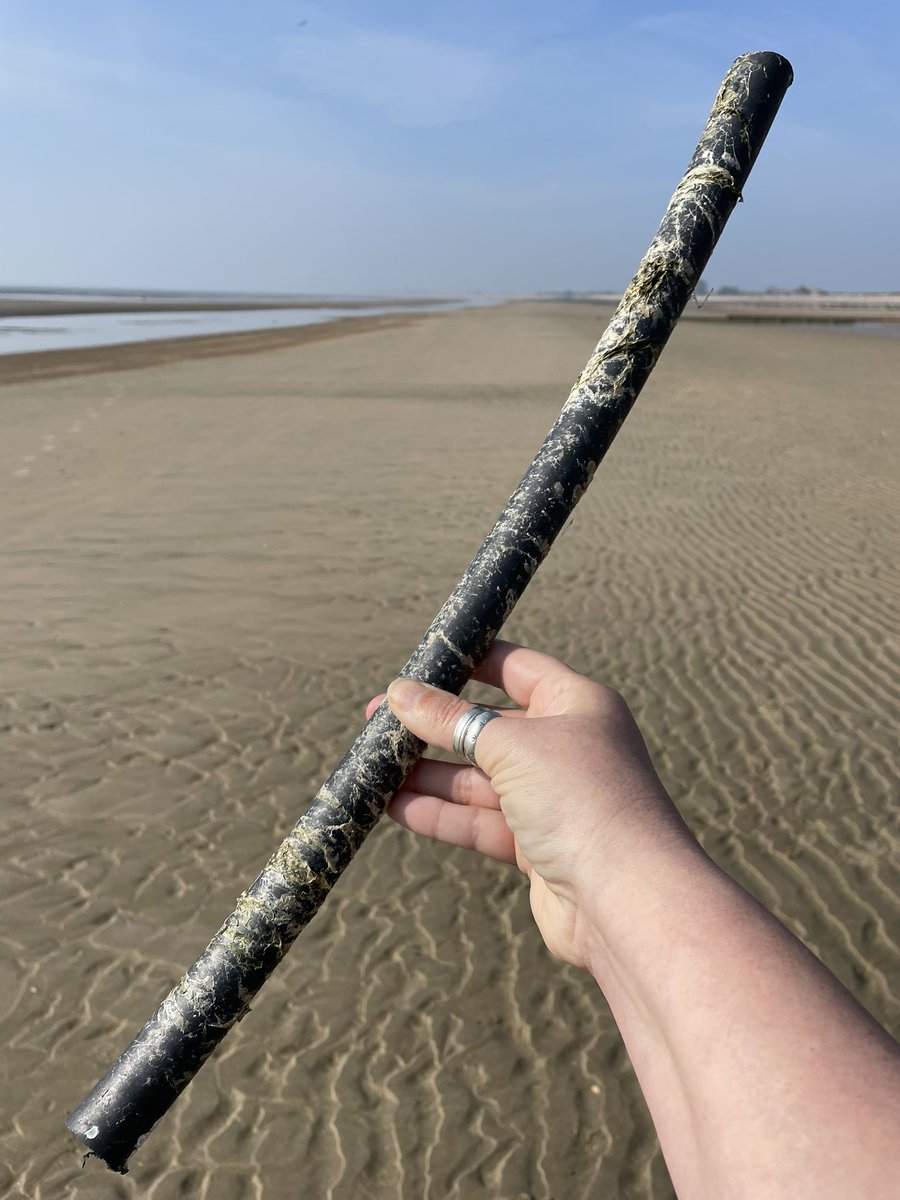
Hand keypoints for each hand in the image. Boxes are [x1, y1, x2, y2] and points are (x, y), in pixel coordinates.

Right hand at [367, 641, 693, 968]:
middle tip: (374, 723)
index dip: (468, 662)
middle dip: (433, 726)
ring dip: (427, 774)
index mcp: (577, 705)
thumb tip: (400, 694)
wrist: (627, 899)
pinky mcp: (537, 848)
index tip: (419, 663)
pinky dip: (439, 813)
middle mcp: (568, 748)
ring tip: (370, 767)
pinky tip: (393, 806)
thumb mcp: (511, 745)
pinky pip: (479, 822)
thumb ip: (453, 720)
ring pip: (477, 779)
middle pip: (488, 728)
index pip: (516, 669)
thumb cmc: (582, 800)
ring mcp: (553, 800)